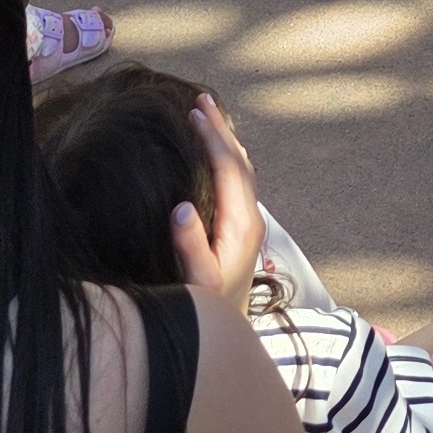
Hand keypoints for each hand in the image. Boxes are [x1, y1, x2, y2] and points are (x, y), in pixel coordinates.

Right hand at [165, 91, 265, 311]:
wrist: (229, 333)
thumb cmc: (208, 309)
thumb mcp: (196, 282)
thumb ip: (190, 248)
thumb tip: (181, 208)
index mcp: (242, 224)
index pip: (230, 169)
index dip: (213, 138)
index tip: (195, 112)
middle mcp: (251, 218)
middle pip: (239, 162)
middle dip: (221, 130)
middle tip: (202, 98)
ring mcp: (249, 222)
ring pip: (241, 170)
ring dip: (225, 141)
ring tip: (207, 114)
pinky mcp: (242, 228)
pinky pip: (237, 181)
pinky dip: (226, 158)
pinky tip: (216, 152)